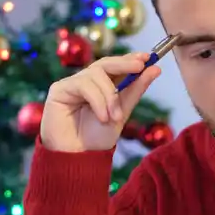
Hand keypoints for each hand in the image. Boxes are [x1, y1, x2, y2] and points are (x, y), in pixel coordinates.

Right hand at [40, 53, 161, 152]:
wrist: (78, 158)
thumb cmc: (96, 138)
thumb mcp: (122, 113)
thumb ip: (135, 90)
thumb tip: (155, 68)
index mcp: (100, 86)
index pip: (115, 66)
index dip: (130, 59)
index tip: (148, 57)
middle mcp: (86, 82)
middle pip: (104, 63)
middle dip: (124, 64)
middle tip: (140, 66)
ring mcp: (71, 84)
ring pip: (95, 74)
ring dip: (110, 96)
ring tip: (115, 117)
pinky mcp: (59, 89)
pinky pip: (83, 85)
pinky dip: (97, 100)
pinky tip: (102, 117)